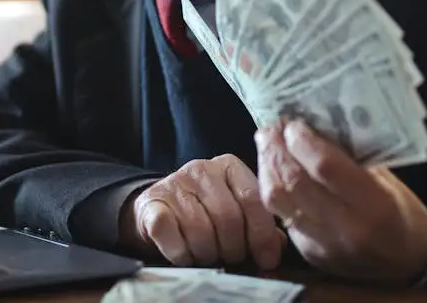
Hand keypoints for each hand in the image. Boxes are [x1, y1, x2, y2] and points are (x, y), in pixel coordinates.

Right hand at [119, 154, 285, 268]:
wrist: (157, 209)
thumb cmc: (205, 213)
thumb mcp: (236, 211)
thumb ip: (259, 225)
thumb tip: (275, 248)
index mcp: (229, 166)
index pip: (253, 198)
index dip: (261, 234)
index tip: (266, 259)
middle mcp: (201, 169)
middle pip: (228, 217)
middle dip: (233, 248)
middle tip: (230, 257)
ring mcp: (174, 183)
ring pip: (200, 229)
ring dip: (207, 253)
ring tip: (207, 255)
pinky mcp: (151, 203)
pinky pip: (171, 234)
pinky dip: (181, 253)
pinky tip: (185, 254)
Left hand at [255, 119, 426, 284]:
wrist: (404, 262)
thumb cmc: (400, 212)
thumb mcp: (388, 180)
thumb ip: (352, 156)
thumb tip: (314, 124)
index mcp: (375, 206)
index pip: (325, 167)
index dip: (303, 141)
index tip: (294, 123)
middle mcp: (346, 229)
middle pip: (294, 183)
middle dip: (277, 149)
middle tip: (271, 128)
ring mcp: (324, 245)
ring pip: (277, 202)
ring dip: (267, 168)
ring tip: (267, 145)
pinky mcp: (308, 253)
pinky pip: (280, 215)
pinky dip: (274, 187)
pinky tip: (275, 171)